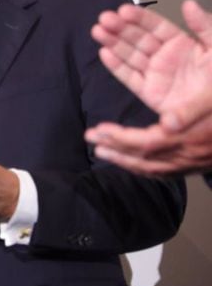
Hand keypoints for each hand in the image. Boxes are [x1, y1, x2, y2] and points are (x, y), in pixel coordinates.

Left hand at [85, 117, 211, 175]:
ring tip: (101, 151)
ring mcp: (191, 164)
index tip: (100, 129)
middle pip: (142, 156)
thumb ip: (190, 113)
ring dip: (122, 160)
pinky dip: (141, 169)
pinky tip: (130, 164)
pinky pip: (163, 173)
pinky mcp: (195, 167)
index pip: (146, 143)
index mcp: (188, 139)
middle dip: (113, 147)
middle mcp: (187, 155)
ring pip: (150, 167)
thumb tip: (166, 124)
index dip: (120, 138)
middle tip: (90, 137)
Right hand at [91, 0, 211, 130]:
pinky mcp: (149, 92)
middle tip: (104, 18)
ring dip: (113, 42)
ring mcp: (155, 74)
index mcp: (181, 43)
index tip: (123, 10)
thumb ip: (204, 26)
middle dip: (120, 28)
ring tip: (97, 31)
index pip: (156, 26)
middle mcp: (165, 56)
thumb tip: (188, 4)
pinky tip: (104, 53)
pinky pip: (130, 78)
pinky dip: (116, 66)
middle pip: (138, 39)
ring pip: (130, 55)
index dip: (139, 18)